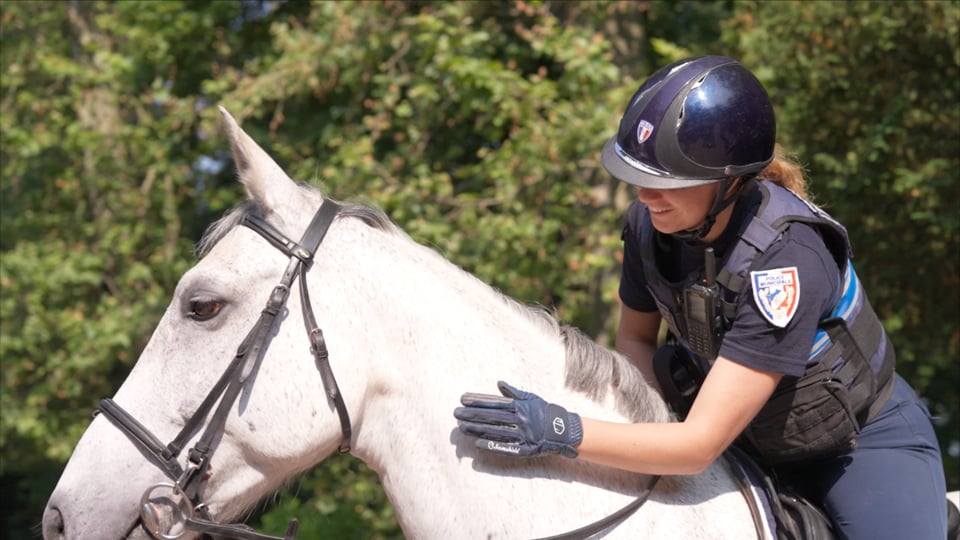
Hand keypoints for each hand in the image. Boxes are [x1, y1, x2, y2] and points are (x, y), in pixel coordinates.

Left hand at [454, 381, 582, 457]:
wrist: (564, 430)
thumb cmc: (544, 412)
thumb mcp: (531, 398)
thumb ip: (514, 392)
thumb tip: (499, 384)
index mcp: (520, 406)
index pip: (495, 403)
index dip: (478, 401)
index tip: (463, 399)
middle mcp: (520, 420)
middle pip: (492, 417)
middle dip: (472, 415)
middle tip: (456, 413)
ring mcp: (522, 435)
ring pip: (495, 431)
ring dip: (477, 429)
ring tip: (461, 427)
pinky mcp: (524, 448)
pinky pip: (505, 446)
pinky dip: (491, 444)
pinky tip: (477, 442)